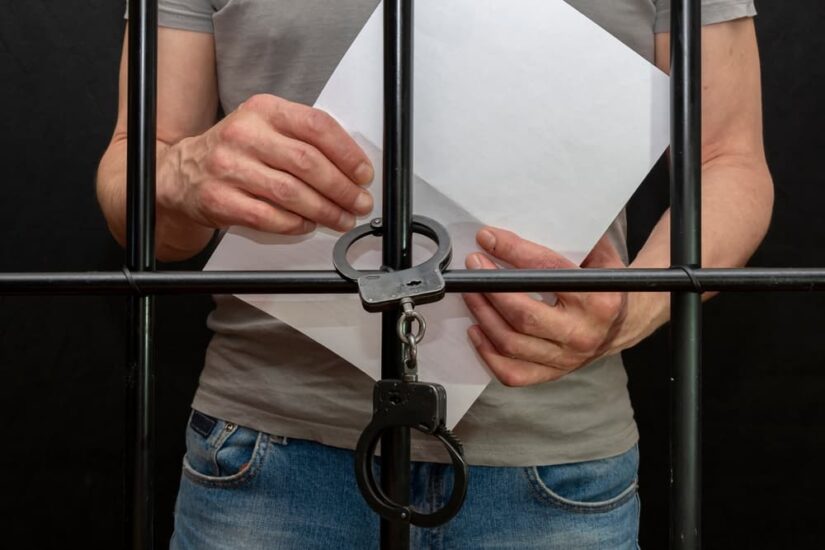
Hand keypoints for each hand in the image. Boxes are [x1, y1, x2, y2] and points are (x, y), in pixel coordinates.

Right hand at [158, 94, 373, 234]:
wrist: (181, 172)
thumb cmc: (235, 151)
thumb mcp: (266, 128)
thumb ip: (304, 139)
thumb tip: (351, 167)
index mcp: (263, 110)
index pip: (316, 126)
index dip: (347, 153)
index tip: (363, 174)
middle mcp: (245, 135)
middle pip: (308, 163)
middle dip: (342, 188)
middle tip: (359, 202)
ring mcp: (230, 167)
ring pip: (291, 193)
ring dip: (325, 210)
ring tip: (342, 218)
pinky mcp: (220, 199)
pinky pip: (269, 217)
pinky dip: (296, 224)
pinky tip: (308, 224)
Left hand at [463, 227, 639, 386]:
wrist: (625, 323)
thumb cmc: (604, 284)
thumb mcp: (600, 256)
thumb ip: (569, 242)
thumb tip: (517, 232)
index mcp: (598, 299)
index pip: (547, 272)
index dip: (513, 252)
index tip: (488, 239)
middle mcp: (582, 333)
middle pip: (523, 315)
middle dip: (490, 288)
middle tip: (474, 266)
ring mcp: (566, 359)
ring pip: (511, 343)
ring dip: (483, 315)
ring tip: (470, 292)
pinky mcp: (552, 374)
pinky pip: (512, 372)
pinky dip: (488, 353)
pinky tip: (477, 329)